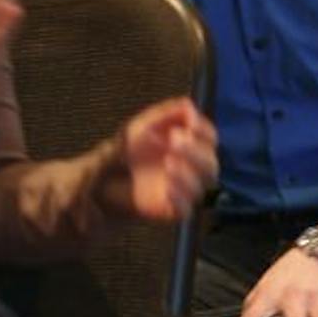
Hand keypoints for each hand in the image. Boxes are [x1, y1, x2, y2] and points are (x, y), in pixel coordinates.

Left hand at [119, 97, 215, 222]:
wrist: (105, 178)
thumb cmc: (128, 150)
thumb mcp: (143, 124)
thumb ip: (166, 112)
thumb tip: (190, 106)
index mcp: (190, 146)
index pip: (210, 138)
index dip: (204, 131)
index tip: (191, 124)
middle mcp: (192, 169)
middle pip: (212, 164)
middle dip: (197, 152)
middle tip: (175, 141)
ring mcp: (185, 190)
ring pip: (203, 186)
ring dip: (189, 174)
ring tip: (169, 164)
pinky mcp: (174, 210)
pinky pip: (187, 208)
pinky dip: (180, 197)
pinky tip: (167, 188)